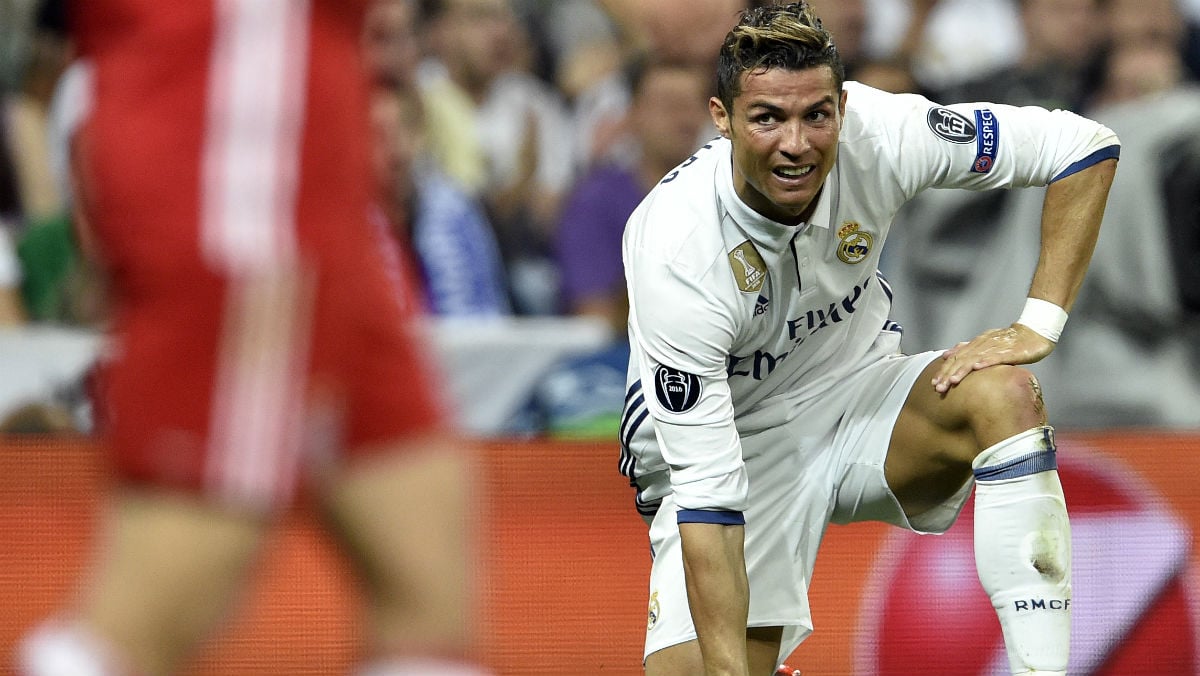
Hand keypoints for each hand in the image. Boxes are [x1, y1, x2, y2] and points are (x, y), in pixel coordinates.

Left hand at [931, 324, 1054, 392]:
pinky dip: (986, 361)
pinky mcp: (1009, 350)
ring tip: (953, 381)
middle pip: (962, 360)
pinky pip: (996, 356)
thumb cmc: (1009, 341)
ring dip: (963, 370)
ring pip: (975, 359)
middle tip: (939, 388)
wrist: (1033, 332)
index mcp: (976, 344)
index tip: (934, 383)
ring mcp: (995, 347)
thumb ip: (967, 349)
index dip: (944, 370)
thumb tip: (948, 354)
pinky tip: (977, 368)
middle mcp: (982, 345)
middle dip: (949, 374)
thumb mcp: (985, 345)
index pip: (956, 358)